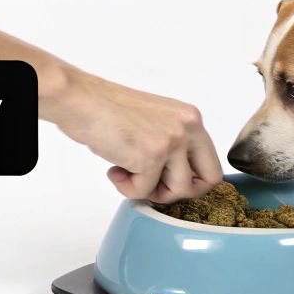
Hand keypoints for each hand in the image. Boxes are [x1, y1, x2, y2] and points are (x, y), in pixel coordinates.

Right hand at [44, 66, 222, 203]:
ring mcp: (172, 141)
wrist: (81, 101)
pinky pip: (144, 191)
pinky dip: (126, 188)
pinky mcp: (151, 155)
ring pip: (177, 190)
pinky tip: (114, 168)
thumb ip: (173, 143)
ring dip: (150, 190)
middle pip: (207, 181)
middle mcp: (188, 127)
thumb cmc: (107, 110)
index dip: (192, 181)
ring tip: (128, 174)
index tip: (168, 182)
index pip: (212, 164)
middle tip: (153, 185)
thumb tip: (177, 178)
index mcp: (190, 118)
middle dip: (180, 192)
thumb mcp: (154, 122)